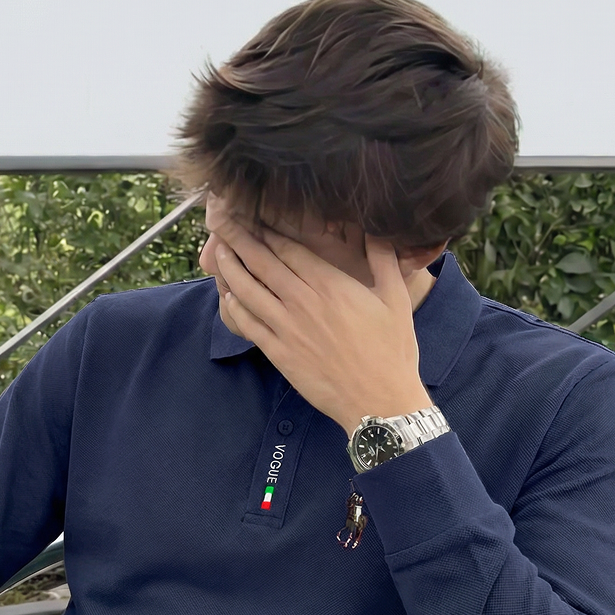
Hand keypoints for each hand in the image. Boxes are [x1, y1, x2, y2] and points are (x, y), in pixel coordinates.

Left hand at [208, 209, 431, 434]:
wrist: (380, 401)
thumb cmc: (392, 351)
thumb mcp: (396, 298)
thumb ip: (384, 259)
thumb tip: (379, 229)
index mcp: (330, 285)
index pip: (288, 247)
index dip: (265, 228)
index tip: (251, 213)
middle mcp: (303, 302)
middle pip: (262, 262)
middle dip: (239, 238)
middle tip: (220, 220)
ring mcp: (287, 329)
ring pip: (248, 290)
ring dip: (230, 268)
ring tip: (218, 252)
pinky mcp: (279, 354)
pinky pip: (249, 324)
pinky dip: (235, 307)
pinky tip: (228, 296)